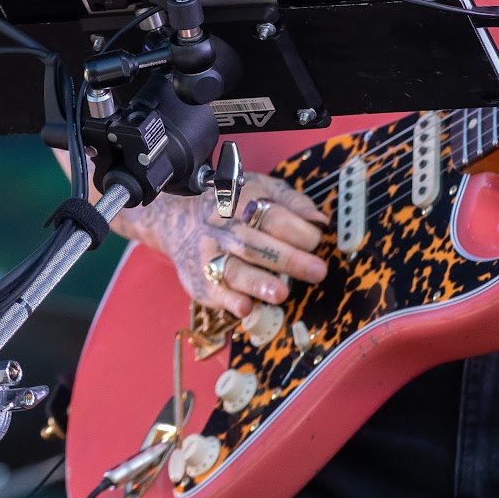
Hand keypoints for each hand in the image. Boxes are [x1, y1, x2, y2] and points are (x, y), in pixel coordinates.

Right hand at [120, 170, 328, 319]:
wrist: (178, 219)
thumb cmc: (233, 205)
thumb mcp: (262, 189)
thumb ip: (293, 203)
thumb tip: (319, 222)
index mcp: (241, 202)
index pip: (272, 216)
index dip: (298, 230)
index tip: (317, 241)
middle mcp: (223, 228)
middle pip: (255, 244)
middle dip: (288, 259)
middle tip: (317, 271)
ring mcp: (209, 255)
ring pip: (233, 270)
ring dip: (258, 283)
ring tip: (281, 294)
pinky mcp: (199, 280)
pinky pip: (214, 292)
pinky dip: (230, 301)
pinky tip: (247, 307)